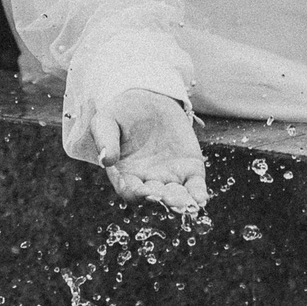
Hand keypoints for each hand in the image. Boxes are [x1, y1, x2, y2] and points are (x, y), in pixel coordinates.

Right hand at [87, 89, 208, 210]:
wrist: (149, 99)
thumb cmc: (122, 113)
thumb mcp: (106, 121)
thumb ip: (104, 139)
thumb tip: (105, 159)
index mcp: (125, 175)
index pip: (130, 191)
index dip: (136, 194)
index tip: (144, 192)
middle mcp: (148, 181)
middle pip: (156, 198)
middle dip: (163, 201)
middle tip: (169, 200)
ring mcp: (170, 177)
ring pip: (177, 196)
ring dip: (183, 203)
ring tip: (188, 205)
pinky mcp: (190, 169)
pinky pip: (195, 186)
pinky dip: (199, 195)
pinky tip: (201, 199)